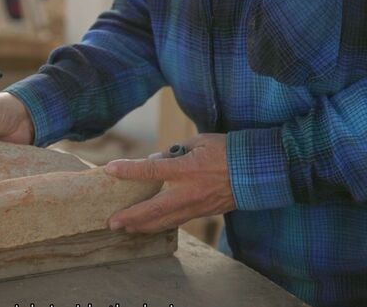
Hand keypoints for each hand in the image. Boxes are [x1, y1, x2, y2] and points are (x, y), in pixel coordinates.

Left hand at [104, 133, 235, 233]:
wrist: (260, 172)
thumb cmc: (230, 151)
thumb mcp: (200, 142)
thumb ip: (174, 153)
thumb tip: (154, 161)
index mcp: (188, 169)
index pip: (151, 170)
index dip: (129, 170)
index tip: (110, 169)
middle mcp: (189, 191)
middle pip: (153, 209)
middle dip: (131, 216)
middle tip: (111, 222)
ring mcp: (197, 206)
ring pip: (164, 221)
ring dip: (142, 226)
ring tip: (125, 228)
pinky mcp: (203, 213)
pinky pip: (177, 222)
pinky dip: (160, 225)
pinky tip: (149, 226)